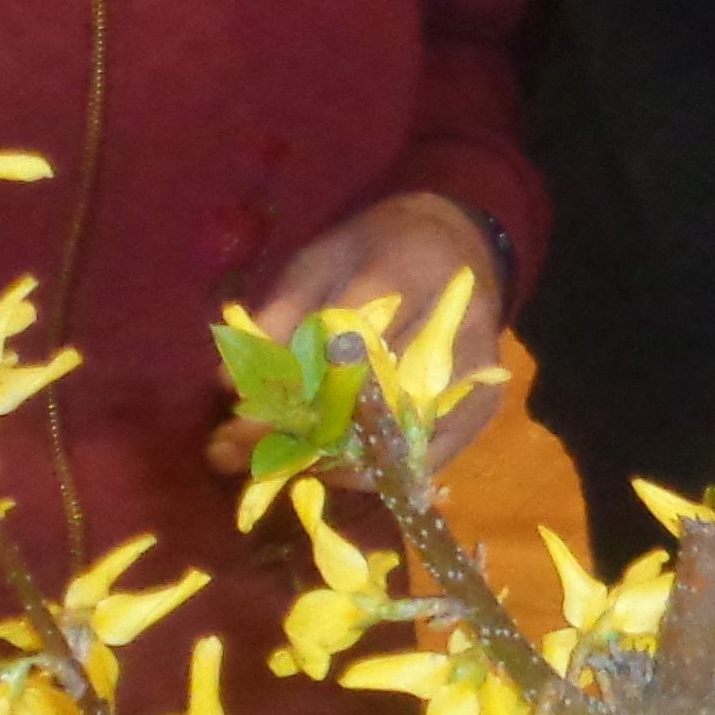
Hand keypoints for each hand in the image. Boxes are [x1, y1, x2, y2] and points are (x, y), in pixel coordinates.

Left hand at [219, 192, 513, 473]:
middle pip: (375, 396)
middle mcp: (451, 322)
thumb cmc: (377, 248)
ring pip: (404, 433)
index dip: (289, 390)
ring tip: (290, 469)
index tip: (241, 423)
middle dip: (309, 436)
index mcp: (405, 269)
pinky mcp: (485, 400)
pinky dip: (383, 470)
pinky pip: (434, 452)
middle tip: (254, 461)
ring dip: (341, 462)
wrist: (459, 243)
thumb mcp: (319, 259)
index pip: (344, 342)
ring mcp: (475, 366)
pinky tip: (340, 472)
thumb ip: (280, 314)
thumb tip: (229, 383)